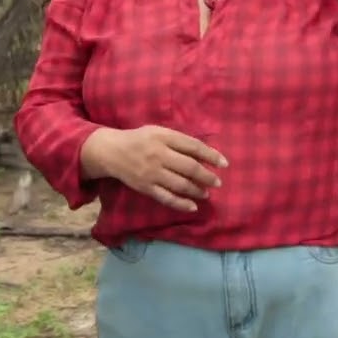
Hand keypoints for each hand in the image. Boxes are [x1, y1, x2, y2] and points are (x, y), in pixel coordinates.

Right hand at [82, 125, 226, 212]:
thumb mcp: (158, 132)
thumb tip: (203, 154)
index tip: (225, 164)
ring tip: (206, 193)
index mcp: (163, 137)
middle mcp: (158, 155)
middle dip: (207, 176)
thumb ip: (178, 141)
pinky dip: (181, 204)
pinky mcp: (146, 187)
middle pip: (189, 167)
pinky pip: (166, 198)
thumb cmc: (140, 140)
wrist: (112, 151)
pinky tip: (192, 206)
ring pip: (180, 184)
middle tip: (217, 182)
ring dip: (197, 190)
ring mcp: (152, 173)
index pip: (193, 147)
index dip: (211, 156)